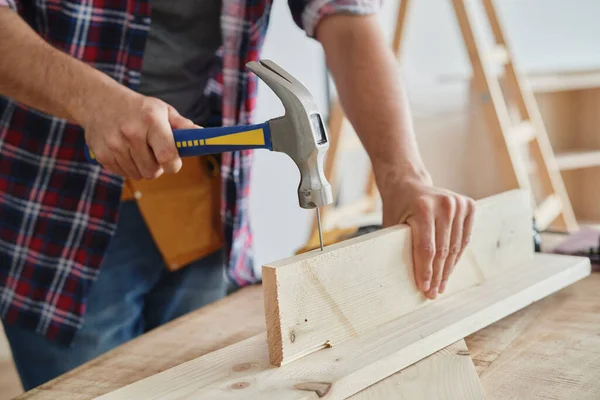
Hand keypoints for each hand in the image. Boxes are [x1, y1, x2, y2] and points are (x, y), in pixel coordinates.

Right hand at [80, 89, 196, 178]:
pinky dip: (129, 167)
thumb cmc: (138, 108)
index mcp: (151, 120)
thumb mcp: (162, 110)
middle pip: (153, 171)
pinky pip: (124, 174)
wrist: (97, 101)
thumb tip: (204, 137)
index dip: (173, 165)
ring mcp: (114, 145)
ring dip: (143, 168)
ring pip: (139, 175)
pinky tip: (126, 151)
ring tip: (139, 150)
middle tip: (155, 154)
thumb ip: (183, 126)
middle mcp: (131, 133)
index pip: (167, 155)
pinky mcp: (102, 155)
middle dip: (158, 167)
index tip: (174, 163)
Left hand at [379, 173, 474, 299]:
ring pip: (455, 247)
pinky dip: (457, 256)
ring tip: (441, 286)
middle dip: (437, 275)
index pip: (427, 249)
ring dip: (448, 269)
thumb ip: (399, 245)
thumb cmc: (398, 207)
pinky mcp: (468, 205)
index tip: (424, 289)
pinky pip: (464, 238)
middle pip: (443, 250)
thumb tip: (402, 278)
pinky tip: (449, 269)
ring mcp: (458, 204)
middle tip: (433, 293)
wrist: (409, 183)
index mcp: (423, 208)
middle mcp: (443, 205)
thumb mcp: (392, 225)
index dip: (425, 271)